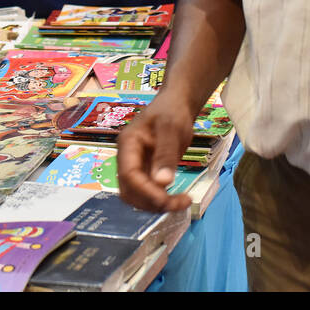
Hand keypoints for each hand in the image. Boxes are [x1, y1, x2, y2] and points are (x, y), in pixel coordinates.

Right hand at [117, 92, 197, 213]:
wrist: (176, 104)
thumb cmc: (172, 110)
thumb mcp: (171, 128)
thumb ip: (165, 154)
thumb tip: (162, 183)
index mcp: (128, 144)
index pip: (128, 174)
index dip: (145, 191)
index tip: (166, 200)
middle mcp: (127, 158)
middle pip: (129, 190)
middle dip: (151, 202)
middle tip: (179, 204)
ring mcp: (137, 166)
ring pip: (138, 195)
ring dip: (157, 204)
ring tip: (182, 202)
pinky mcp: (147, 171)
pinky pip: (149, 192)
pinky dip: (161, 199)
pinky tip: (178, 199)